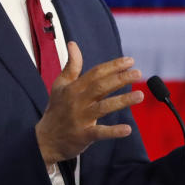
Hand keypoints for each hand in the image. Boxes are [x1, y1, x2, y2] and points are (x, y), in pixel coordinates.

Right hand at [35, 41, 143, 164]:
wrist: (45, 140)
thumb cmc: (56, 110)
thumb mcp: (60, 86)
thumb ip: (71, 66)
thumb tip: (73, 44)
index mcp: (73, 88)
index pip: (95, 73)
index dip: (113, 66)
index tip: (130, 61)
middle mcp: (77, 101)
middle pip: (101, 87)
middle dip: (120, 79)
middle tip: (138, 73)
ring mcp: (80, 118)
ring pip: (103, 107)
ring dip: (122, 101)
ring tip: (140, 96)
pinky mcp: (83, 136)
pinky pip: (99, 132)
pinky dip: (113, 131)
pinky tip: (128, 129)